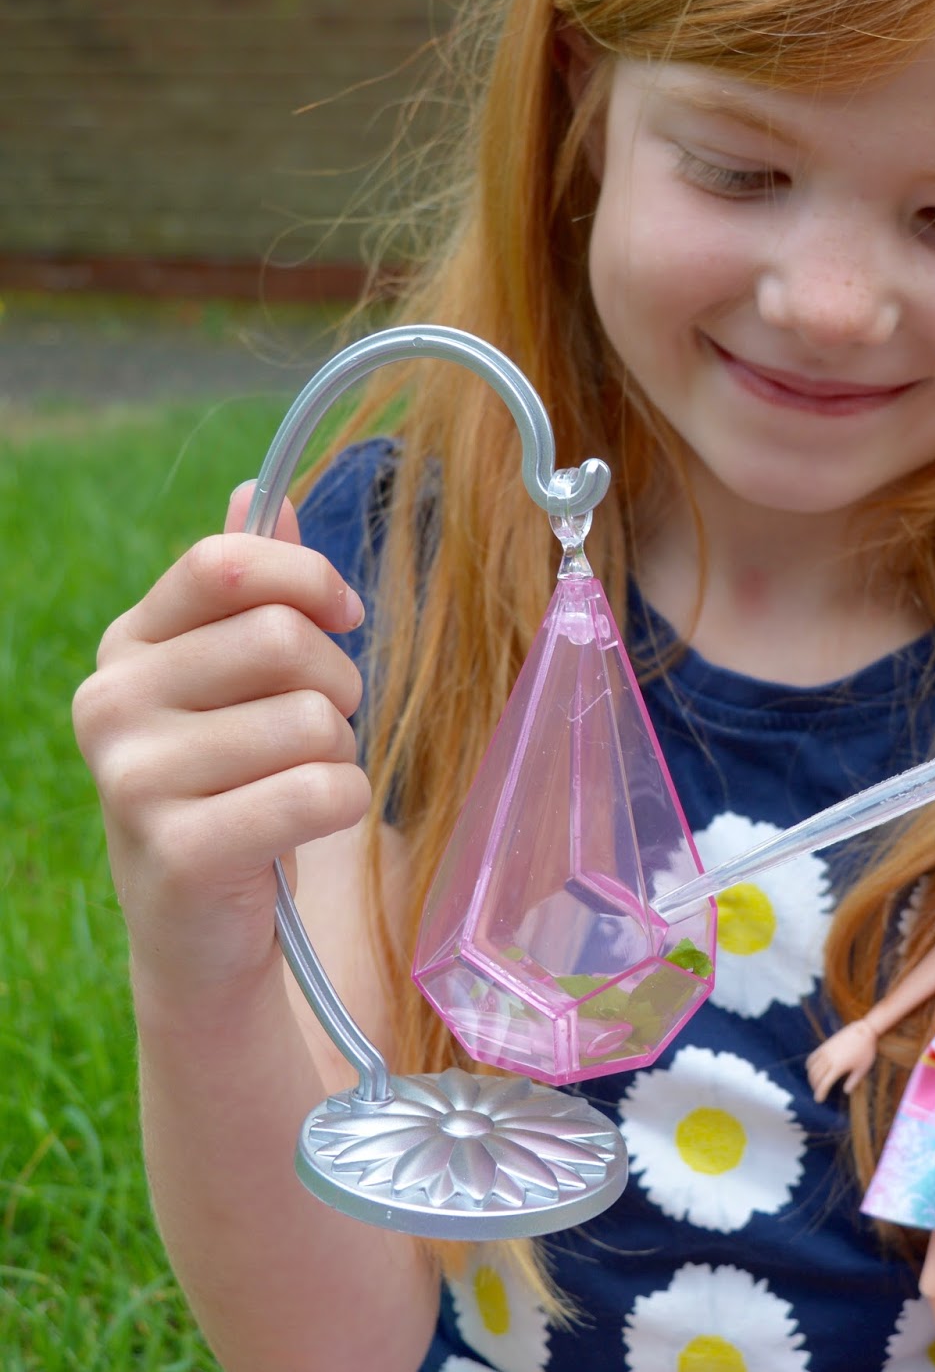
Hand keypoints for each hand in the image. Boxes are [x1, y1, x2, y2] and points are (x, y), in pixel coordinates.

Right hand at [72, 483, 370, 1007]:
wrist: (209, 925)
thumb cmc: (240, 782)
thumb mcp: (239, 681)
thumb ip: (251, 589)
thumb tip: (263, 488)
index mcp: (131, 644)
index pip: (227, 563)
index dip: (310, 580)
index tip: (344, 617)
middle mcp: (111, 702)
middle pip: (282, 639)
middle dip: (338, 682)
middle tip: (324, 726)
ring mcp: (131, 780)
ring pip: (312, 720)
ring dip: (340, 753)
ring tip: (301, 783)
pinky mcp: (176, 851)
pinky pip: (320, 791)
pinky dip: (344, 804)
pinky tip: (307, 825)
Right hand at [806, 1020, 879, 1099]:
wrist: (864, 1031)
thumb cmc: (866, 1051)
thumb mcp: (862, 1070)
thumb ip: (853, 1082)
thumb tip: (846, 1091)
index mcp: (838, 1067)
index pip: (824, 1084)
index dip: (820, 1093)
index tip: (819, 1100)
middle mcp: (829, 1059)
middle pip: (815, 1077)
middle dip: (815, 1087)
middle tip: (819, 1093)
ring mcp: (825, 1051)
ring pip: (812, 1068)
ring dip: (811, 1078)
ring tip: (816, 1084)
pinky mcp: (825, 1045)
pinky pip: (812, 1057)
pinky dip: (810, 1066)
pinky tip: (812, 1070)